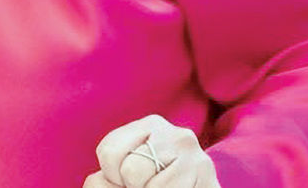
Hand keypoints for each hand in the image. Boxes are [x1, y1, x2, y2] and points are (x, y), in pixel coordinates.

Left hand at [81, 114, 219, 187]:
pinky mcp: (211, 184)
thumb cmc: (151, 182)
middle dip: (132, 186)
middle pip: (131, 171)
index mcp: (152, 125)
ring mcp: (199, 161)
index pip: (109, 152)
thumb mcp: (125, 170)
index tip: (125, 178)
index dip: (111, 174)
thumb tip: (96, 181)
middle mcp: (179, 136)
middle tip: (148, 185)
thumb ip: (104, 175)